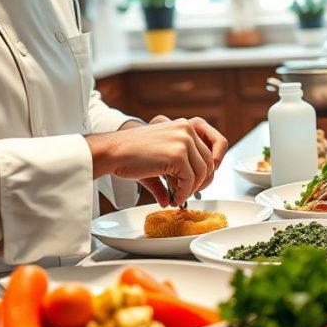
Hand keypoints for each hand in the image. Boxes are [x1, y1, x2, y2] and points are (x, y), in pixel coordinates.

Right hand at [86, 116, 219, 206]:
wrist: (113, 151)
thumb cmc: (130, 154)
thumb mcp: (158, 160)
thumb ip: (171, 175)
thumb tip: (171, 200)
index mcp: (184, 126)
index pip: (212, 146)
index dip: (211, 167)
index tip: (203, 181)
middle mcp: (186, 129)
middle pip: (209, 161)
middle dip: (201, 181)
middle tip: (188, 193)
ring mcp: (184, 140)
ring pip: (201, 172)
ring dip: (191, 189)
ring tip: (178, 197)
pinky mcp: (178, 154)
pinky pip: (189, 180)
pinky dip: (183, 193)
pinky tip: (173, 197)